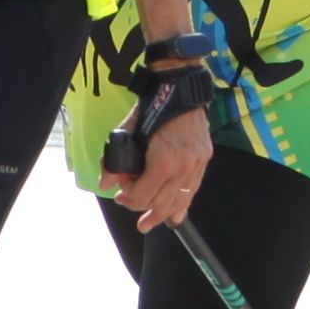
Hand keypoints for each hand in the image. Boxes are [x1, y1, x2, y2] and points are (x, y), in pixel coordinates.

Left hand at [113, 100, 214, 225]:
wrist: (180, 85)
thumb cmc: (152, 105)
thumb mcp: (128, 129)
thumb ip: (115, 158)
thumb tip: (105, 182)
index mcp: (163, 160)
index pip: (144, 195)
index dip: (129, 199)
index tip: (120, 194)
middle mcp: (183, 166)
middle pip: (161, 202)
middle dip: (143, 208)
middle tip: (130, 208)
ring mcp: (197, 164)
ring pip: (179, 200)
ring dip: (163, 214)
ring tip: (150, 223)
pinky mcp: (204, 159)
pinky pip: (193, 189)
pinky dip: (183, 204)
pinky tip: (176, 216)